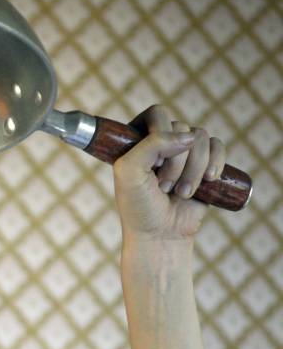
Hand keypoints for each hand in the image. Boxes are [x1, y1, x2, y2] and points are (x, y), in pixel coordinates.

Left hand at [112, 104, 226, 244]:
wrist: (161, 234)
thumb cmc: (139, 205)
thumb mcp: (130, 172)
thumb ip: (151, 145)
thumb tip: (188, 136)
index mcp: (138, 140)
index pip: (157, 114)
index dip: (160, 134)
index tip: (154, 163)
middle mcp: (161, 142)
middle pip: (182, 127)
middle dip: (175, 161)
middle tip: (163, 186)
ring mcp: (184, 152)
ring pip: (201, 138)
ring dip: (193, 169)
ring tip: (181, 193)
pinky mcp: (205, 163)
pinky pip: (218, 146)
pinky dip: (215, 163)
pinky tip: (208, 180)